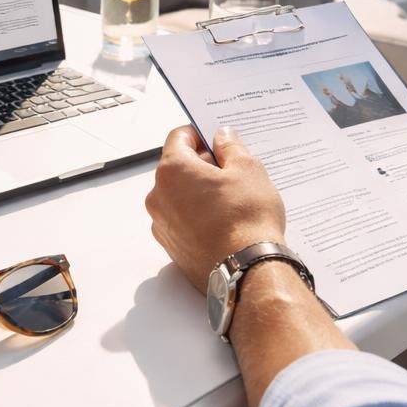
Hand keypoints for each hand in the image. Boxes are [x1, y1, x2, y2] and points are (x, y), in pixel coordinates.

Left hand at [144, 124, 287, 292]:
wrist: (248, 271)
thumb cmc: (247, 218)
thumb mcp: (247, 169)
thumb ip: (230, 147)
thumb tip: (221, 136)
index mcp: (172, 171)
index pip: (179, 137)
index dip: (200, 134)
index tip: (217, 141)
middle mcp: (158, 197)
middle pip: (177, 168)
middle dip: (202, 165)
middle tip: (232, 172)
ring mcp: (162, 225)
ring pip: (179, 196)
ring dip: (199, 192)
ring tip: (231, 200)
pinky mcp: (171, 247)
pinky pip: (182, 220)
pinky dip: (197, 216)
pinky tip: (224, 222)